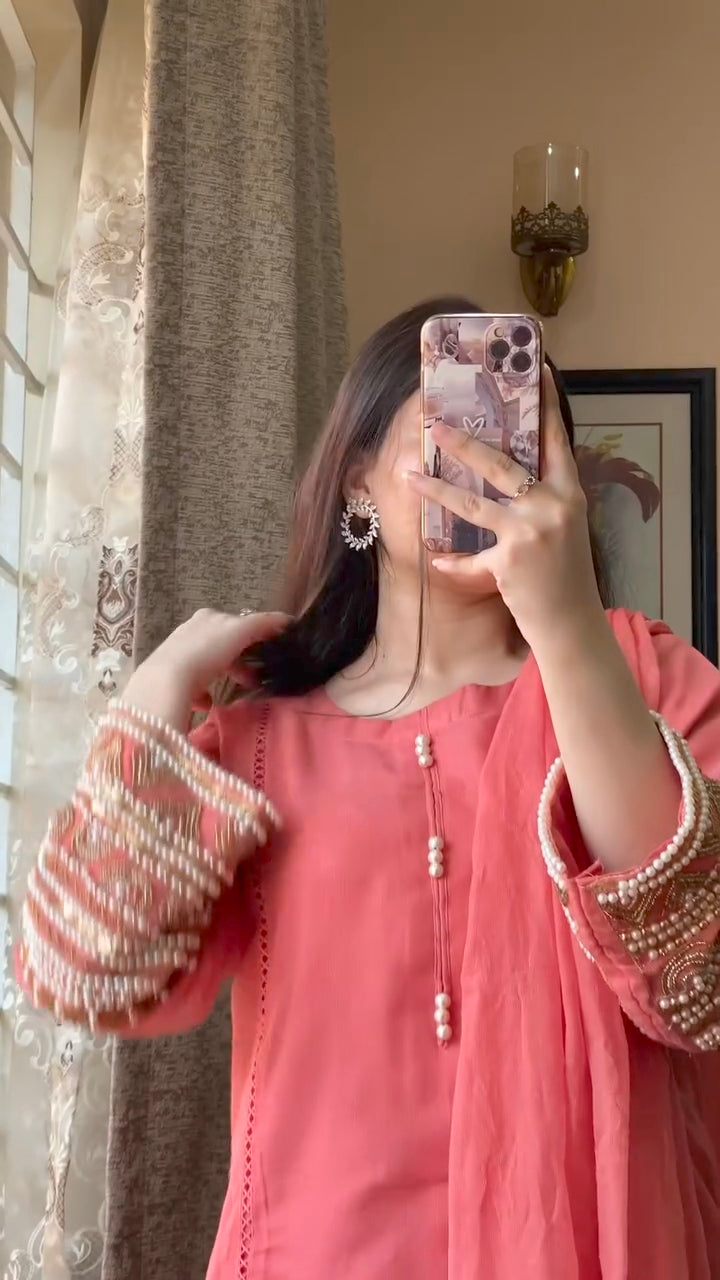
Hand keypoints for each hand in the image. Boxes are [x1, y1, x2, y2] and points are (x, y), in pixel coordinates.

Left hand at [121, 609, 288, 730]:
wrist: (167, 680)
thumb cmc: (207, 651)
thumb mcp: (240, 631)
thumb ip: (264, 623)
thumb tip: (287, 620)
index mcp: (208, 617)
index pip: (238, 623)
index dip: (256, 636)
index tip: (270, 652)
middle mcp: (191, 631)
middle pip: (222, 646)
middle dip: (240, 662)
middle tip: (254, 679)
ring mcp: (179, 655)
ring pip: (208, 665)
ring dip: (223, 676)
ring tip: (235, 692)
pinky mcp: (170, 679)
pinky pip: (193, 686)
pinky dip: (203, 694)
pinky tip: (208, 704)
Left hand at [405, 366, 603, 644]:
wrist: (573, 623)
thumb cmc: (566, 576)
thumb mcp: (565, 530)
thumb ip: (543, 501)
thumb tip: (512, 477)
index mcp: (569, 494)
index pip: (556, 442)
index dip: (547, 408)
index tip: (540, 373)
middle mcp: (552, 506)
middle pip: (501, 464)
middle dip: (464, 443)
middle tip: (435, 425)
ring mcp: (530, 532)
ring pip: (474, 503)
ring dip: (438, 488)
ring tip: (409, 475)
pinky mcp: (509, 560)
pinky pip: (469, 557)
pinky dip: (453, 563)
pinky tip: (437, 562)